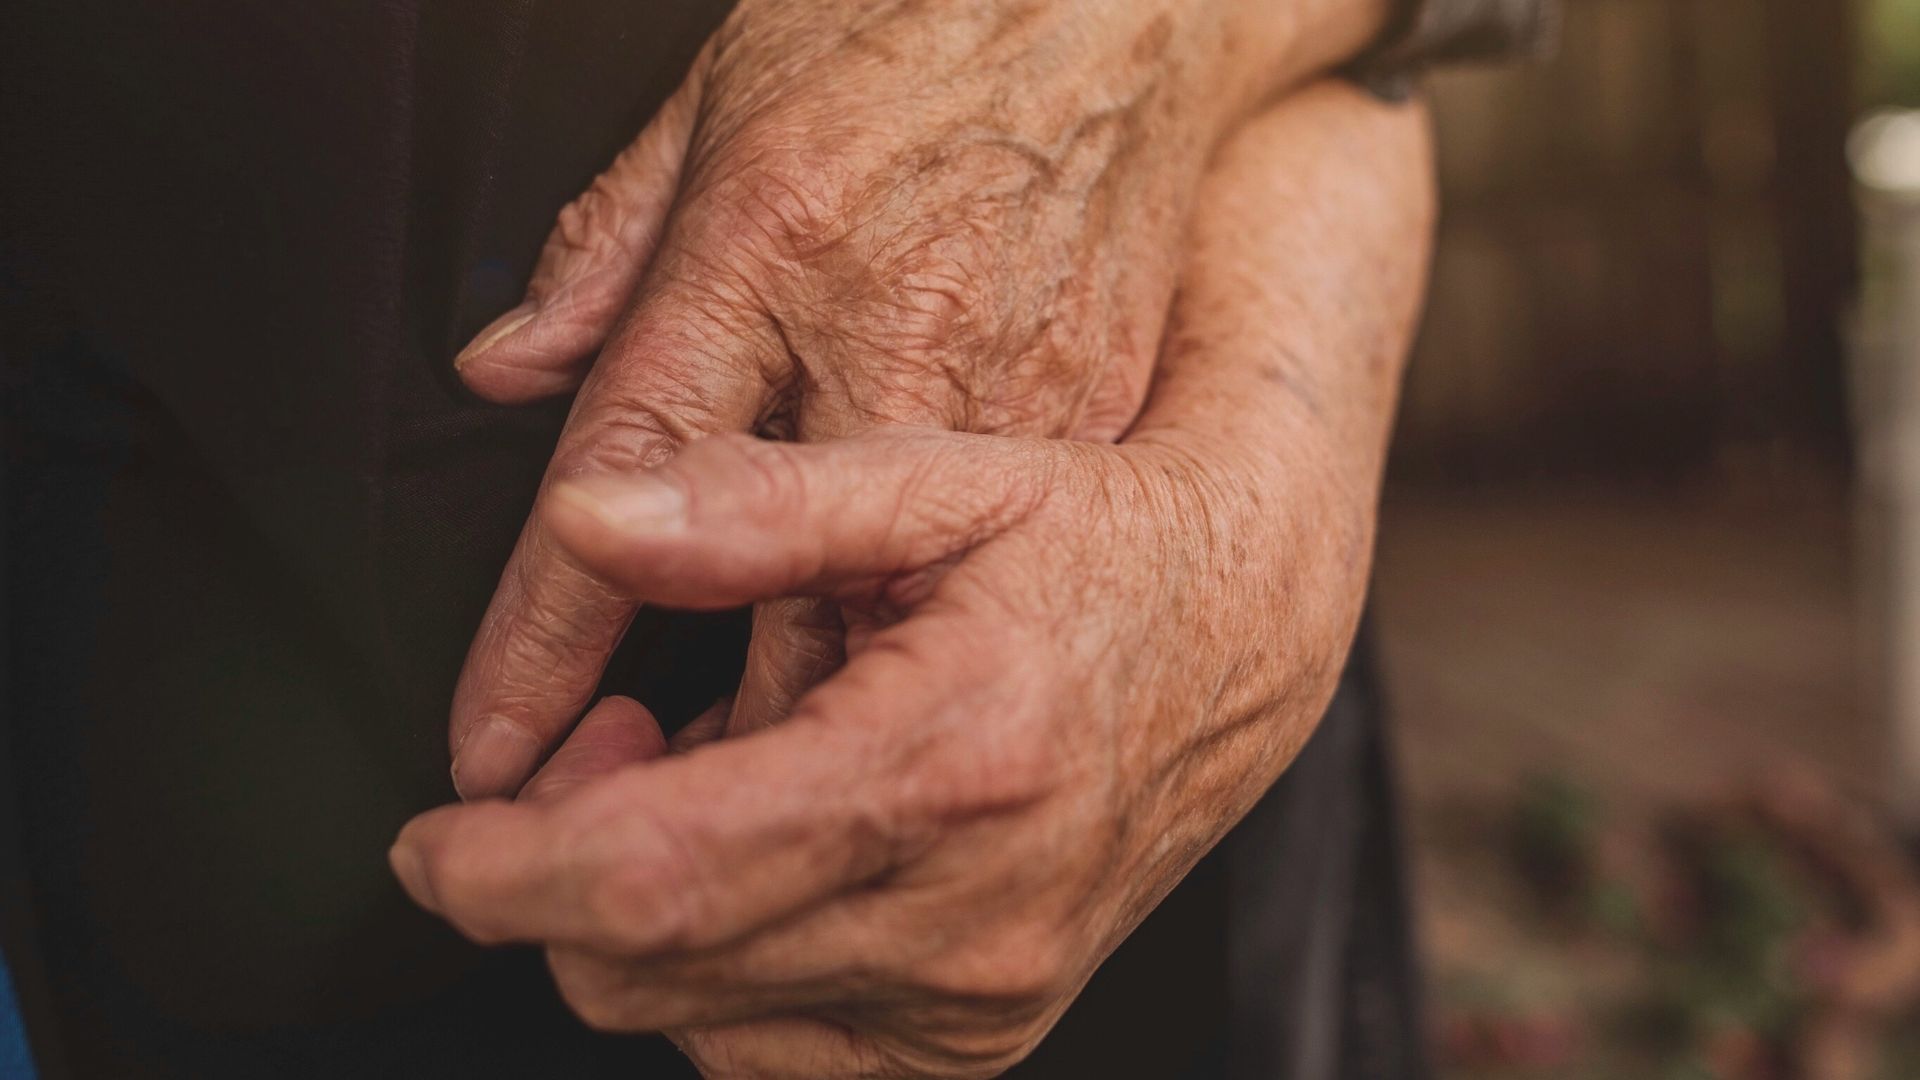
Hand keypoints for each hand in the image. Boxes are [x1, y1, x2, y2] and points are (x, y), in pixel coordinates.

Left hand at [395, 83, 1432, 1076]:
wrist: (1241, 632)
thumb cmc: (1094, 539)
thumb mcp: (939, 479)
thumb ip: (751, 504)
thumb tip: (583, 517)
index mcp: (946, 766)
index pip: (655, 880)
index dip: (502, 873)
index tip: (430, 842)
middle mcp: (970, 918)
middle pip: (652, 971)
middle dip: (559, 878)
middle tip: (608, 743)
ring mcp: (982, 996)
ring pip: (701, 1022)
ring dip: (646, 919)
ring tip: (700, 779)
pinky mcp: (983, 1032)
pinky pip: (777, 1050)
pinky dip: (724, 966)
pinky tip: (765, 853)